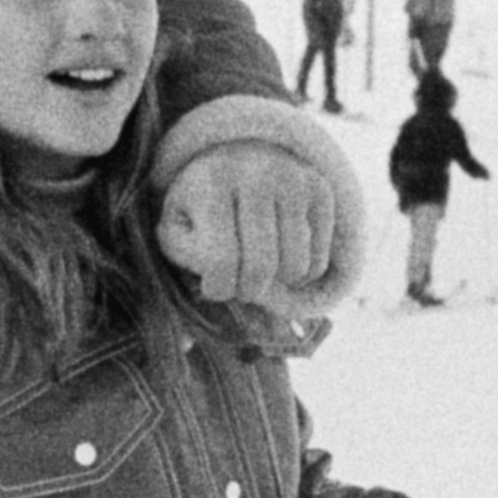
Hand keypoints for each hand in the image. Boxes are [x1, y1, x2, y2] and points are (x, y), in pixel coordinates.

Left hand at [151, 99, 365, 319]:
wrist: (236, 157)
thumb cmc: (201, 209)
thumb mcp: (177, 233)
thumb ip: (179, 273)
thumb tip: (190, 340)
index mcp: (211, 183)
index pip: (222, 259)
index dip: (218, 288)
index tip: (214, 286)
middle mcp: (256, 173)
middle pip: (262, 266)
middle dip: (248, 290)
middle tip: (241, 286)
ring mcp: (294, 178)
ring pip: (296, 265)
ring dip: (277, 284)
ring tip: (260, 272)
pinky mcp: (320, 189)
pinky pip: (318, 259)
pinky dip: (302, 274)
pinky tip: (283, 258)